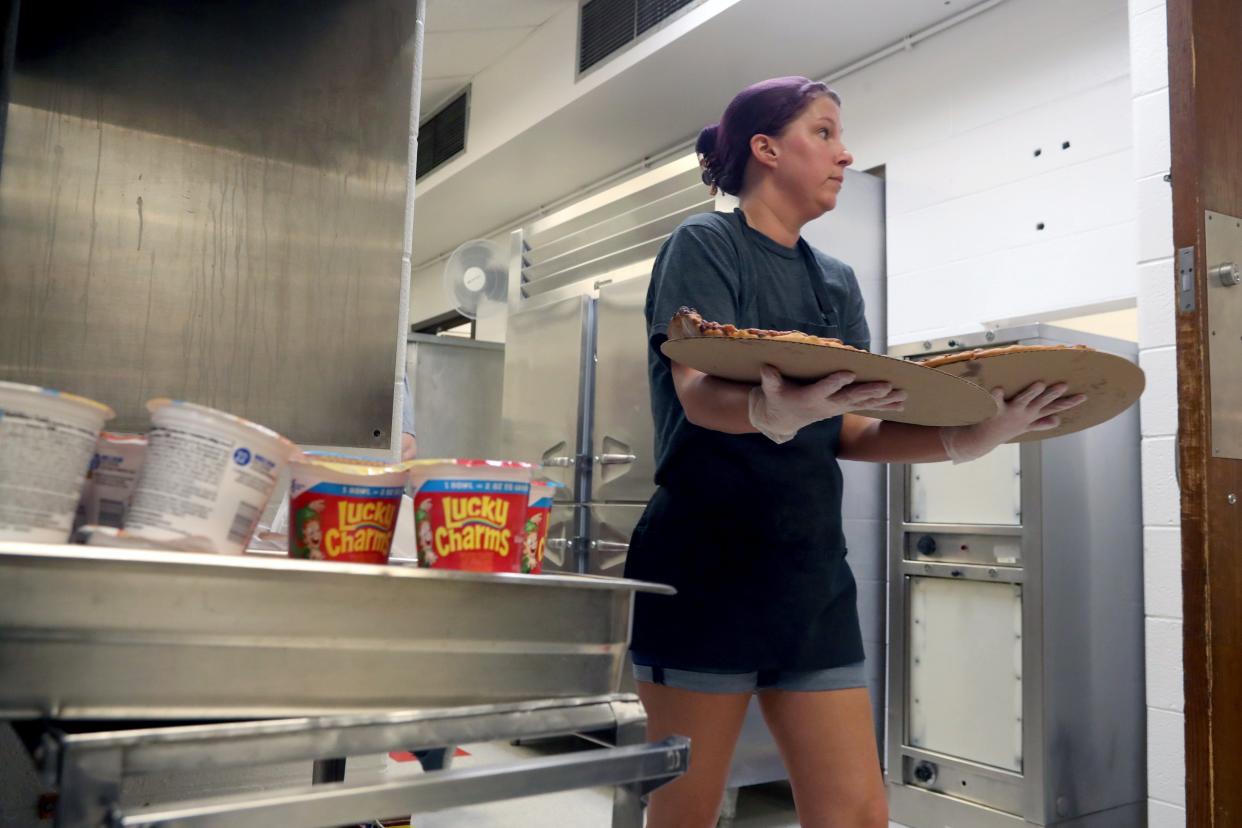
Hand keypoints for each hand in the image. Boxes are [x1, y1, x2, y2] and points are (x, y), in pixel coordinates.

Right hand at [749, 364, 906, 443]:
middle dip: (870, 392)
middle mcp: (828, 404)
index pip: (824, 389)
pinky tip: (901, 405)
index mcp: (810, 398)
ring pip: (864, 403)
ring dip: (885, 400)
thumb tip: (767, 369)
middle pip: (851, 397)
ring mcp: (838, 407)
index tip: (848, 373)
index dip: (835, 382)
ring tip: (903, 396)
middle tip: (888, 386)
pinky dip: (884, 405)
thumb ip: (770, 380)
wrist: (783, 420)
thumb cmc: (778, 399)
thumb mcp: (771, 391)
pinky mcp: (844, 407)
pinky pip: (866, 406)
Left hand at [940, 381, 1086, 462]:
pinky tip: (998, 388)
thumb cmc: (1005, 429)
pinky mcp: (995, 410)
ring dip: (1031, 393)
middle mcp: (1024, 414)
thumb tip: (1056, 421)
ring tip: (1039, 384)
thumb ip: (1040, 422)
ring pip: (1023, 401)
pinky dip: (995, 396)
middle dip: (1052, 395)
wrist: (982, 440)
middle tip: (1064, 385)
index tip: (1084, 395)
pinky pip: (995, 402)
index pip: (1054, 408)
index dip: (1069, 403)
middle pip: (1041, 403)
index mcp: (1032, 416)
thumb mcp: (1025, 426)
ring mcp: (1010, 413)